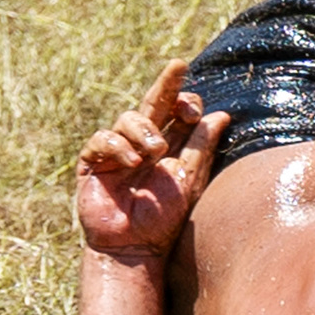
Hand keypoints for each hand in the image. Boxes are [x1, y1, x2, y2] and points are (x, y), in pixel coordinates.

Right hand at [74, 61, 230, 260]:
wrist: (135, 248)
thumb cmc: (163, 218)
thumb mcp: (189, 179)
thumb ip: (201, 146)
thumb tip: (221, 115)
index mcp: (168, 145)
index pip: (177, 111)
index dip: (186, 102)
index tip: (195, 112)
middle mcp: (141, 143)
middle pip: (152, 103)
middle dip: (166, 84)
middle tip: (178, 66)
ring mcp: (115, 151)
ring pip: (128, 118)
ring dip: (145, 131)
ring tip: (156, 152)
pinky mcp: (92, 163)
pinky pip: (102, 139)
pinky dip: (118, 146)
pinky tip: (132, 161)